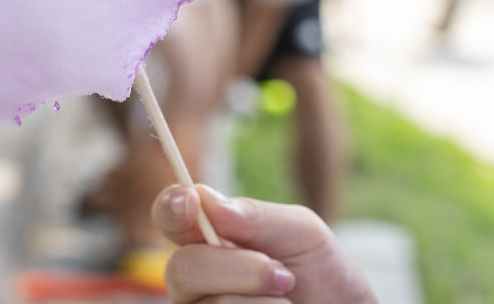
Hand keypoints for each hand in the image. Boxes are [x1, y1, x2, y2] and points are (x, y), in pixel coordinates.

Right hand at [153, 183, 377, 303]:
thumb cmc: (324, 276)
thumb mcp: (303, 234)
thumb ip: (257, 216)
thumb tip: (205, 199)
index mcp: (212, 240)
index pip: (172, 217)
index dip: (170, 207)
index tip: (188, 202)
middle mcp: (198, 281)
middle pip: (181, 270)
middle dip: (238, 269)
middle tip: (284, 276)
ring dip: (258, 302)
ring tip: (288, 303)